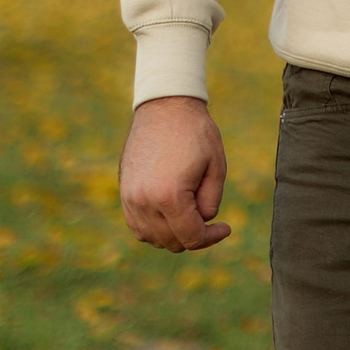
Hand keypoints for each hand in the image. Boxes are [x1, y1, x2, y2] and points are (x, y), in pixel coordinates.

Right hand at [119, 95, 230, 251]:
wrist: (165, 107)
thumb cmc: (195, 134)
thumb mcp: (216, 168)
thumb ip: (211, 203)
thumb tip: (201, 222)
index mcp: (169, 196)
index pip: (191, 237)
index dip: (212, 237)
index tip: (225, 228)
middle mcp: (144, 202)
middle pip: (172, 242)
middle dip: (194, 235)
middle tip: (209, 216)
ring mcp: (129, 198)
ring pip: (153, 238)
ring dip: (174, 234)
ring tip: (191, 211)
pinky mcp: (124, 192)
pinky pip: (138, 226)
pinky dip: (155, 227)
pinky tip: (172, 212)